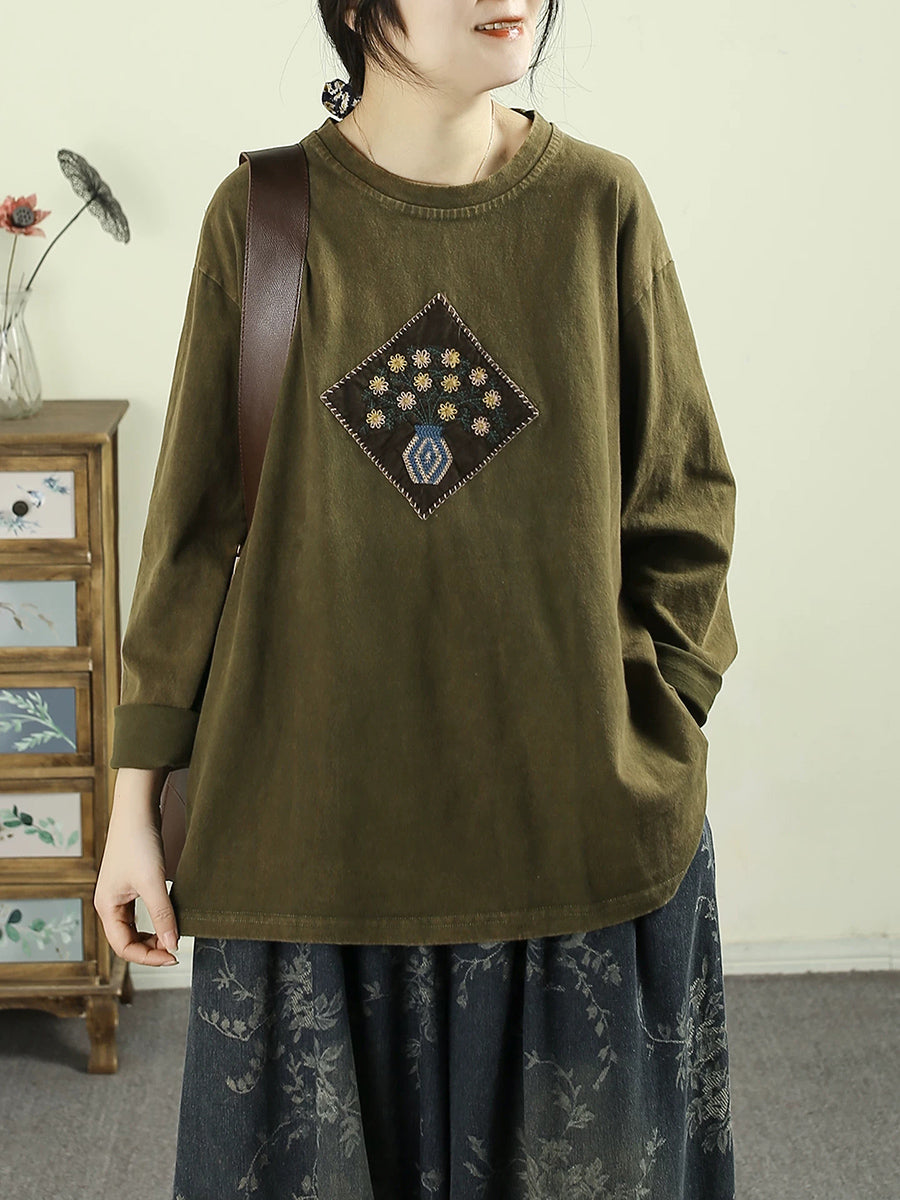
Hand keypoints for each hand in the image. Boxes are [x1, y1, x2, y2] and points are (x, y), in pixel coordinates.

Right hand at [93, 768, 179, 966]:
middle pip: (127, 940)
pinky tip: (168, 919)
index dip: (148, 957)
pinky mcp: (130, 883)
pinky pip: (138, 913)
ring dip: (152, 937)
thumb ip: (162, 915)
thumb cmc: (139, 841)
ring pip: (133, 928)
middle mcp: (109, 903)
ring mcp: (119, 893)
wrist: (137, 808)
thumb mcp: (153, 882)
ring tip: (173, 937)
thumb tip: (172, 945)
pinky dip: (153, 921)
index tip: (174, 956)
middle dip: (150, 949)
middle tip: (176, 950)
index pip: (123, 947)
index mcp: (106, 906)